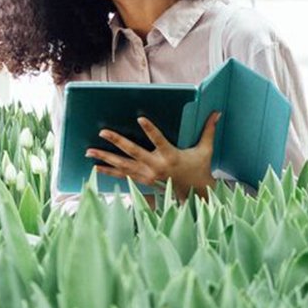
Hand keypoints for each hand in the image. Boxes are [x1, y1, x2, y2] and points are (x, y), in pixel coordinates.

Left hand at [85, 112, 221, 201]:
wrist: (195, 195)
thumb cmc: (199, 169)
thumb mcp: (205, 150)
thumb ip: (209, 130)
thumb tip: (218, 112)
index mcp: (171, 156)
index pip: (159, 139)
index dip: (150, 129)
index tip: (140, 119)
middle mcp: (156, 166)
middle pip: (133, 152)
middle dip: (117, 142)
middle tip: (103, 132)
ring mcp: (147, 175)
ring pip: (122, 165)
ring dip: (105, 158)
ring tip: (89, 152)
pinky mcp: (142, 181)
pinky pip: (122, 175)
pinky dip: (108, 172)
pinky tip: (95, 167)